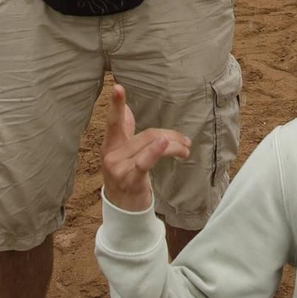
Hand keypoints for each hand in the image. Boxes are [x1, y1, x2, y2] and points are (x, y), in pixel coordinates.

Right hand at [102, 83, 190, 211]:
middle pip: (148, 134)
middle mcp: (111, 154)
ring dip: (174, 145)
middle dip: (171, 135)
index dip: (116, 104)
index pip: (114, 121)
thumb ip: (125, 131)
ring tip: (186, 149)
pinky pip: (145, 161)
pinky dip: (157, 151)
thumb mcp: (122, 154)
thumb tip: (127, 108)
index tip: (118, 87)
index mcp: (110, 144)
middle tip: (185, 141)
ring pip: (151, 144)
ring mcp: (118, 168)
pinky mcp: (129, 179)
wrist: (123, 211)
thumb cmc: (126, 177)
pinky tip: (167, 144)